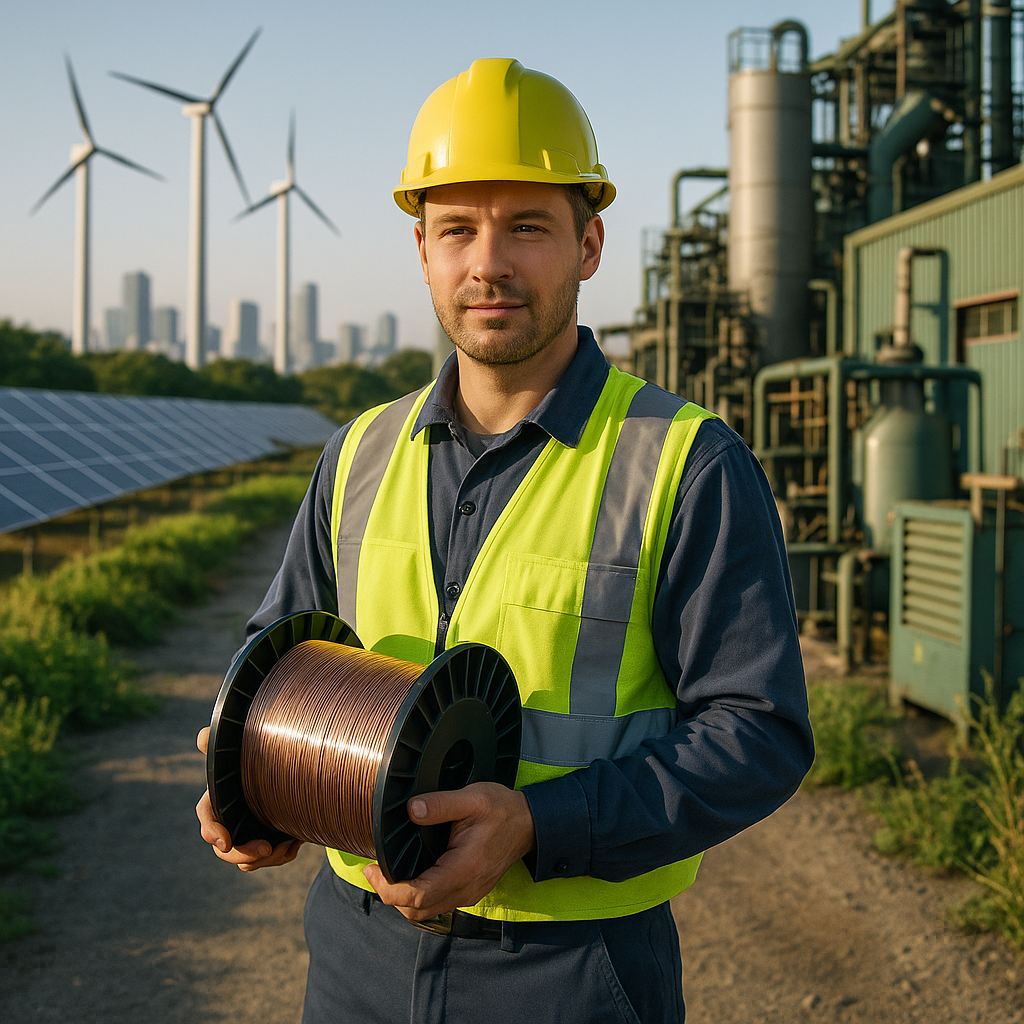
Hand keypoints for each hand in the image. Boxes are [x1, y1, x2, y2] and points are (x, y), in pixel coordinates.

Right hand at [195, 727, 303, 870]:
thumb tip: (202, 737)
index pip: (207, 818)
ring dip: (269, 856)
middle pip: (226, 850)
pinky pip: (269, 860)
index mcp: (219, 800)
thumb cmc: (254, 757)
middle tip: (268, 848)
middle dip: (244, 853)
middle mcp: (229, 822)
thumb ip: (218, 743)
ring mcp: (247, 835)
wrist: (289, 769)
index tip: (225, 842)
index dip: (212, 831)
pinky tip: (297, 839)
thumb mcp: (240, 749)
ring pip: (248, 861)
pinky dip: (283, 854)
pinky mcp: (265, 843)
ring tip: (292, 840)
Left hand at [363, 782, 535, 920]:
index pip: (417, 895)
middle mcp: (465, 890)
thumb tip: (411, 809)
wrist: (530, 823)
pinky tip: (409, 875)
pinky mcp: (469, 892)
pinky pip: (436, 904)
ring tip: (386, 873)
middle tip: (373, 870)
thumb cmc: (503, 809)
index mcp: (463, 869)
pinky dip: (417, 897)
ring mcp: (468, 894)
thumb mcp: (473, 797)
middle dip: (389, 895)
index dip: (388, 888)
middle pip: (416, 910)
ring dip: (402, 899)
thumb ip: (440, 803)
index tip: (371, 869)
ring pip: (425, 911)